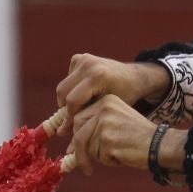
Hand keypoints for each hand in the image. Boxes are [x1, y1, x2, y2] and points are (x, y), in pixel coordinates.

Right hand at [55, 54, 170, 135]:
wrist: (133, 77)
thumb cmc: (123, 96)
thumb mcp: (105, 109)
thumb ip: (83, 121)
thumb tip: (59, 133)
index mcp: (97, 76)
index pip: (72, 101)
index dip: (71, 115)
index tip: (75, 124)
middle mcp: (88, 64)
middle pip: (62, 92)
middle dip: (66, 107)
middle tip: (77, 115)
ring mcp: (83, 59)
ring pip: (63, 85)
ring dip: (68, 98)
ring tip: (82, 105)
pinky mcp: (80, 57)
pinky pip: (67, 77)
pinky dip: (72, 87)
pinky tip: (85, 91)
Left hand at [68, 95, 184, 176]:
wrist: (159, 145)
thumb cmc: (139, 137)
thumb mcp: (116, 123)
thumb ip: (95, 128)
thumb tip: (70, 148)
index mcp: (106, 101)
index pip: (79, 118)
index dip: (77, 135)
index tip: (75, 149)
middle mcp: (104, 108)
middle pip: (78, 131)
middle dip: (79, 150)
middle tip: (85, 164)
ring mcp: (105, 123)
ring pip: (85, 146)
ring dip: (96, 157)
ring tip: (115, 156)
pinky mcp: (107, 139)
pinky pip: (97, 156)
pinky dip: (107, 161)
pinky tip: (121, 157)